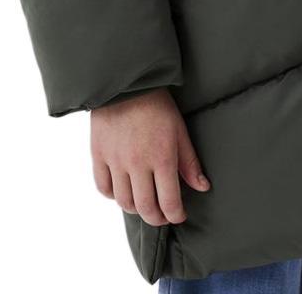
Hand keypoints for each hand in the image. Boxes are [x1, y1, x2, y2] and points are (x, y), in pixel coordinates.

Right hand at [90, 87, 209, 225]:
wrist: (126, 83)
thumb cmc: (158, 105)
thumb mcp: (179, 130)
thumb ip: (190, 162)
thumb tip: (202, 187)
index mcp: (162, 157)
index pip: (169, 202)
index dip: (176, 215)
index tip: (179, 215)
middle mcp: (137, 163)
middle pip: (145, 208)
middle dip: (157, 218)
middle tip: (162, 215)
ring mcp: (116, 160)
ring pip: (124, 202)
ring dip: (136, 208)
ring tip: (144, 202)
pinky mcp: (99, 155)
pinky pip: (103, 188)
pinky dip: (113, 195)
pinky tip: (122, 189)